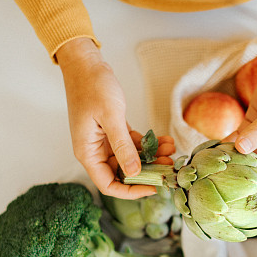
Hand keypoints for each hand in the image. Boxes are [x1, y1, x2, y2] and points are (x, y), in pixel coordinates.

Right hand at [56, 38, 173, 197]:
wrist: (86, 64)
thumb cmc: (93, 87)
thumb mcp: (111, 117)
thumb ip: (123, 146)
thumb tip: (134, 172)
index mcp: (88, 153)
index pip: (108, 184)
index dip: (131, 191)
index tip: (153, 187)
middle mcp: (95, 151)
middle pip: (122, 174)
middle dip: (147, 172)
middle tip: (169, 166)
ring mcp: (104, 142)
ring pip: (130, 159)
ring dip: (151, 157)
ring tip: (171, 149)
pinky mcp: (113, 131)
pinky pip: (132, 144)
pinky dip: (148, 144)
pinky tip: (164, 140)